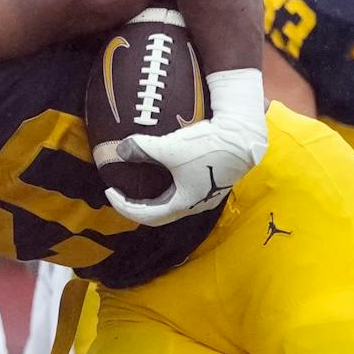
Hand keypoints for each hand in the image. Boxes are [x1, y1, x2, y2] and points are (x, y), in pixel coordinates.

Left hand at [103, 118, 262, 223]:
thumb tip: (120, 148)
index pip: (146, 215)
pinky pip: (182, 193)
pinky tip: (162, 174)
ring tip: (138, 186)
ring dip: (153, 200)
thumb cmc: (209, 146)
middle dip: (136, 206)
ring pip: (172, 205)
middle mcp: (195, 205)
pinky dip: (166, 189)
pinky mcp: (211, 184)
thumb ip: (144, 148)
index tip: (110, 192)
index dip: (124, 206)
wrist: (243, 137)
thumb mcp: (172, 146)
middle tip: (120, 192)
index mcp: (184, 204)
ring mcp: (205, 196)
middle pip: (159, 214)